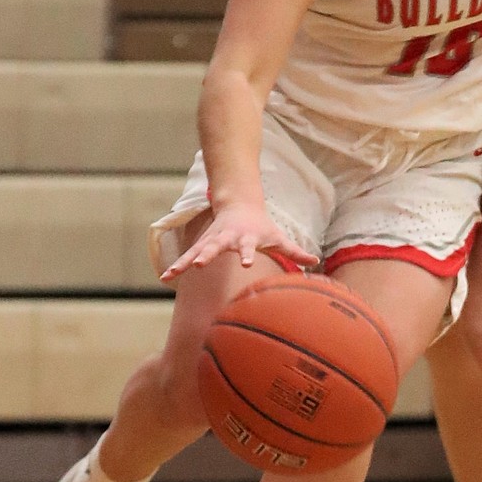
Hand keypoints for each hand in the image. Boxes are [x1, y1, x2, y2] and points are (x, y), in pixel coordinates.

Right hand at [161, 204, 317, 279]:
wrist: (239, 204)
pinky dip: (177, 265)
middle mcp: (225, 237)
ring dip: (184, 262)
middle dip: (207, 255)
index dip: (246, 254)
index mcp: (245, 237)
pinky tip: (166, 278)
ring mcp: (211, 239)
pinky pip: (187, 256)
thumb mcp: (278, 237)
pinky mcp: (201, 244)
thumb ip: (294, 251)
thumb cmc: (262, 226)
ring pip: (196, 251)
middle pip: (215, 246)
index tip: (246, 263)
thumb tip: (315, 261)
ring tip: (172, 275)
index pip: (246, 247)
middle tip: (200, 264)